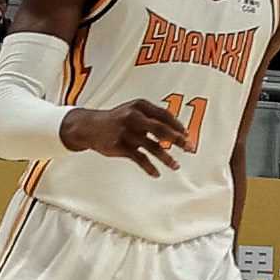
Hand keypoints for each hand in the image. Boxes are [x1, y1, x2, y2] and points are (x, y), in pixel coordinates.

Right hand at [60, 97, 188, 172]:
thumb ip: (153, 118)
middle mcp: (134, 117)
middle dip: (178, 140)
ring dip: (166, 157)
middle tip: (190, 148)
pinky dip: (149, 167)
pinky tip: (156, 173)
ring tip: (175, 166)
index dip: (178, 126)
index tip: (187, 135)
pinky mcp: (120, 146)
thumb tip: (177, 132)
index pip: (164, 115)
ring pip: (151, 146)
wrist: (89, 127)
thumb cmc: (117, 119)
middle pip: (161, 129)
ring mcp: (126, 132)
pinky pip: (139, 158)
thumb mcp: (134, 111)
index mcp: (140, 106)